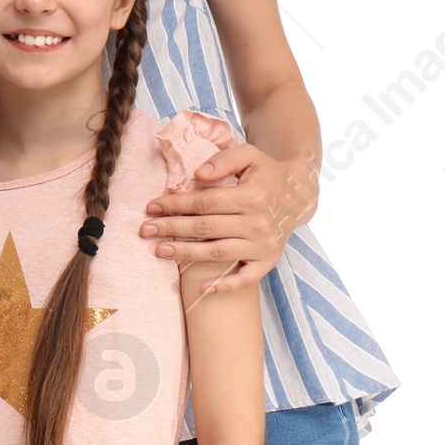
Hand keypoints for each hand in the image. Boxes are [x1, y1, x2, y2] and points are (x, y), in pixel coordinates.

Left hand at [140, 145, 316, 291]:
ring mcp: (263, 246)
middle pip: (206, 229)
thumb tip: (197, 174)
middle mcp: (258, 224)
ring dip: (186, 254)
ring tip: (159, 251)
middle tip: (145, 230)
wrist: (300, 195)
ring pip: (217, 253)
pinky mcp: (268, 261)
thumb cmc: (266, 173)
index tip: (152, 207)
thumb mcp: (249, 155)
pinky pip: (246, 278)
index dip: (176, 205)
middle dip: (172, 229)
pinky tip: (201, 288)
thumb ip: (224, 160)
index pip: (205, 203)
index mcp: (252, 197)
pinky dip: (225, 285)